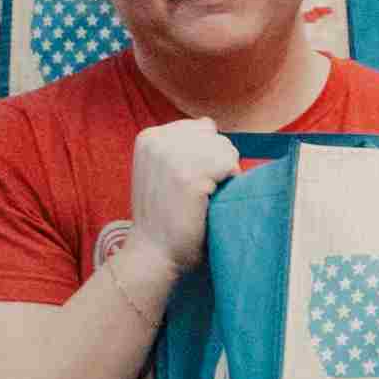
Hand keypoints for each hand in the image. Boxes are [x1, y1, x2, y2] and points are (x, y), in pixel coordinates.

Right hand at [117, 116, 243, 282]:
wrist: (153, 254)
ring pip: (226, 148)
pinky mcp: (189, 176)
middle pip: (215, 136)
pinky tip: (211, 200)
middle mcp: (157, 141)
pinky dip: (229, 183)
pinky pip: (230, 164)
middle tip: (198, 192)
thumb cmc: (164, 216)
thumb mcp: (161, 170)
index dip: (206, 156)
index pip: (201, 128)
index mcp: (149, 137)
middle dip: (217, 163)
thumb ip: (181, 145)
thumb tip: (210, 123)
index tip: (189, 182)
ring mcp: (172, 157)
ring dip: (224, 173)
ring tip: (204, 197)